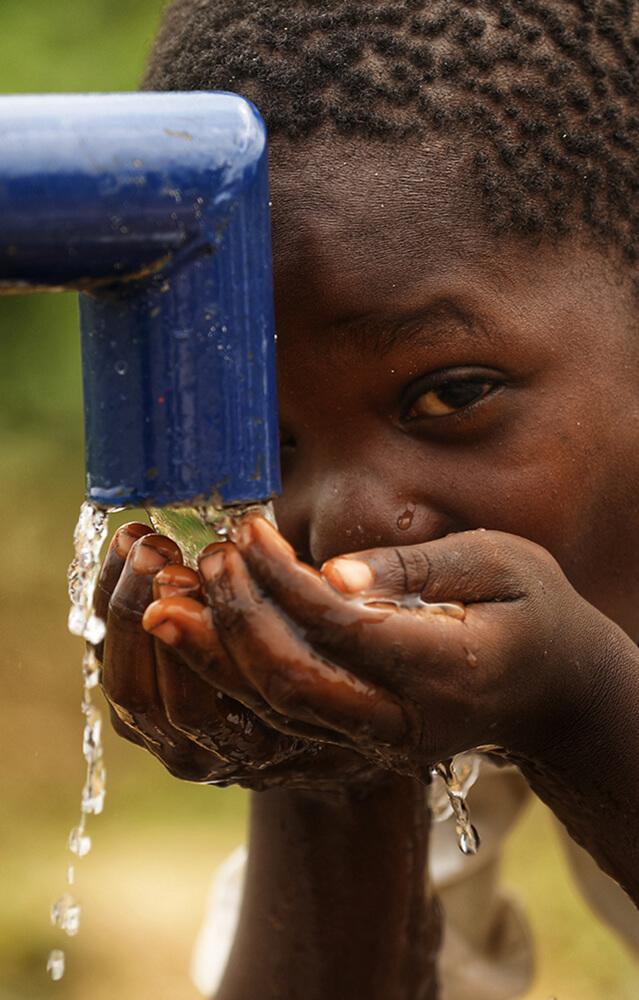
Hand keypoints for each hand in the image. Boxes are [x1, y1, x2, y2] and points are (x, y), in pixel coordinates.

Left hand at [143, 516, 604, 779]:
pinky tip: (200, 638)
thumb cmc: (532, 608)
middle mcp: (406, 720)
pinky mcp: (360, 747)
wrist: (554, 692)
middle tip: (200, 559)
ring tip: (169, 601)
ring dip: (215, 657)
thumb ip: (417, 568)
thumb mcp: (500, 562)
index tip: (246, 529)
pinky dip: (231, 680)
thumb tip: (331, 574)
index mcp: (448, 667)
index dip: (283, 578)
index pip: (341, 626)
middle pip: (294, 682)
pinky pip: (282, 722)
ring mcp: (381, 743)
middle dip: (234, 621)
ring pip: (278, 712)